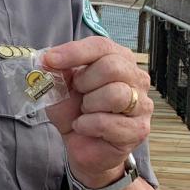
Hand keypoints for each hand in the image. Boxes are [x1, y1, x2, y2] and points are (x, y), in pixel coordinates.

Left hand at [43, 37, 151, 187]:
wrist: (81, 144)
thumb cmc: (74, 111)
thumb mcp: (60, 87)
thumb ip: (57, 72)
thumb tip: (47, 60)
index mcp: (118, 59)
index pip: (101, 46)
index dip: (74, 52)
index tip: (49, 60)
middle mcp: (136, 78)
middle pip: (112, 67)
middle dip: (85, 81)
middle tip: (77, 93)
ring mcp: (142, 104)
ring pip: (116, 94)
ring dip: (89, 105)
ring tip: (84, 112)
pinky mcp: (138, 129)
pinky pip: (110, 122)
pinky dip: (88, 125)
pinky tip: (84, 126)